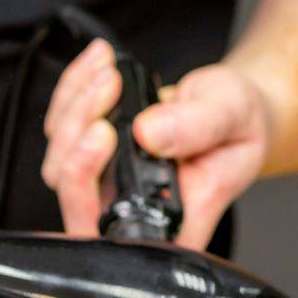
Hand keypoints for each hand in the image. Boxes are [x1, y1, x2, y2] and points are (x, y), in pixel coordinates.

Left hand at [41, 40, 273, 250]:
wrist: (232, 110)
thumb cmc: (239, 123)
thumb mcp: (234, 114)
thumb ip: (198, 126)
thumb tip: (150, 134)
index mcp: (173, 220)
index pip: (112, 233)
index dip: (88, 193)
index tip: (105, 135)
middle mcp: (131, 208)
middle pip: (72, 191)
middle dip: (77, 134)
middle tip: (107, 89)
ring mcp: (103, 184)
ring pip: (59, 158)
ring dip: (75, 106)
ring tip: (111, 71)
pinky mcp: (87, 155)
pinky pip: (59, 128)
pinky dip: (72, 90)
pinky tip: (98, 64)